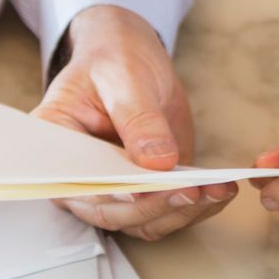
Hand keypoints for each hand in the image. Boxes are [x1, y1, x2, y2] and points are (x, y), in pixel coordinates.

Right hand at [32, 5, 236, 240]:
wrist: (130, 57)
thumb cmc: (114, 61)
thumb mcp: (123, 77)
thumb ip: (138, 118)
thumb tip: (158, 162)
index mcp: (57, 148)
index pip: (76, 184)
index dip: (109, 193)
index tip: (142, 191)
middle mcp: (80, 179)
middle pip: (112, 211)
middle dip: (155, 206)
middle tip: (192, 191)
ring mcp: (115, 188)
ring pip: (142, 220)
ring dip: (181, 212)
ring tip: (217, 191)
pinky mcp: (147, 188)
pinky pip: (165, 211)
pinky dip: (195, 208)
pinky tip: (221, 192)